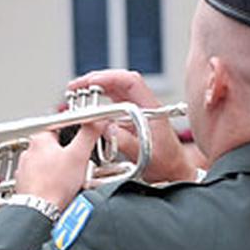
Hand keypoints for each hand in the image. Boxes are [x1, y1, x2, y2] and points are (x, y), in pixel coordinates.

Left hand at [15, 122, 105, 210]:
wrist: (39, 212)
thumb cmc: (53, 186)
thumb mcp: (79, 155)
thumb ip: (89, 133)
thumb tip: (97, 121)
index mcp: (40, 139)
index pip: (62, 125)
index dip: (79, 131)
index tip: (87, 139)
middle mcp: (29, 152)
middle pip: (57, 146)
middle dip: (72, 154)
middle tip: (82, 164)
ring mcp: (26, 169)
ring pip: (51, 164)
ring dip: (63, 170)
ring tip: (73, 180)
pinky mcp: (26, 185)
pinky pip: (44, 178)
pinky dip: (54, 182)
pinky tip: (62, 189)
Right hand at [69, 69, 197, 182]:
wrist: (174, 171)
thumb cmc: (165, 163)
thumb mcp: (144, 154)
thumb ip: (125, 141)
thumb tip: (105, 127)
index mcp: (150, 107)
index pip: (130, 82)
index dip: (109, 78)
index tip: (91, 84)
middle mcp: (143, 104)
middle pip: (119, 81)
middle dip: (95, 80)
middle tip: (75, 87)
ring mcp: (136, 109)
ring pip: (114, 90)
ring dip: (95, 88)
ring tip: (76, 92)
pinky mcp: (130, 117)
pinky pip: (112, 102)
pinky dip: (98, 100)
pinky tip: (87, 103)